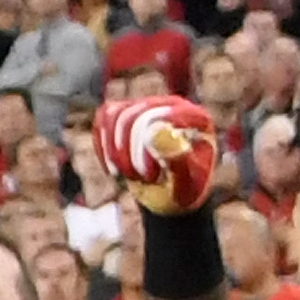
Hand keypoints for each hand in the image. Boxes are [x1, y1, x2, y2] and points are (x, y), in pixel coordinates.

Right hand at [88, 93, 221, 218]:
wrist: (170, 195)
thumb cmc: (182, 191)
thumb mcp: (185, 185)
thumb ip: (177, 160)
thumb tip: (158, 132)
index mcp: (195, 118)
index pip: (154, 119)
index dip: (143, 149)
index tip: (150, 177)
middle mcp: (173, 105)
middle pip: (131, 117)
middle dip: (127, 154)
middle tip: (141, 179)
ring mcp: (149, 106)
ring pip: (114, 115)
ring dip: (114, 152)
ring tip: (129, 174)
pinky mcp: (128, 112)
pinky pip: (104, 117)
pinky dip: (104, 145)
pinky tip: (115, 166)